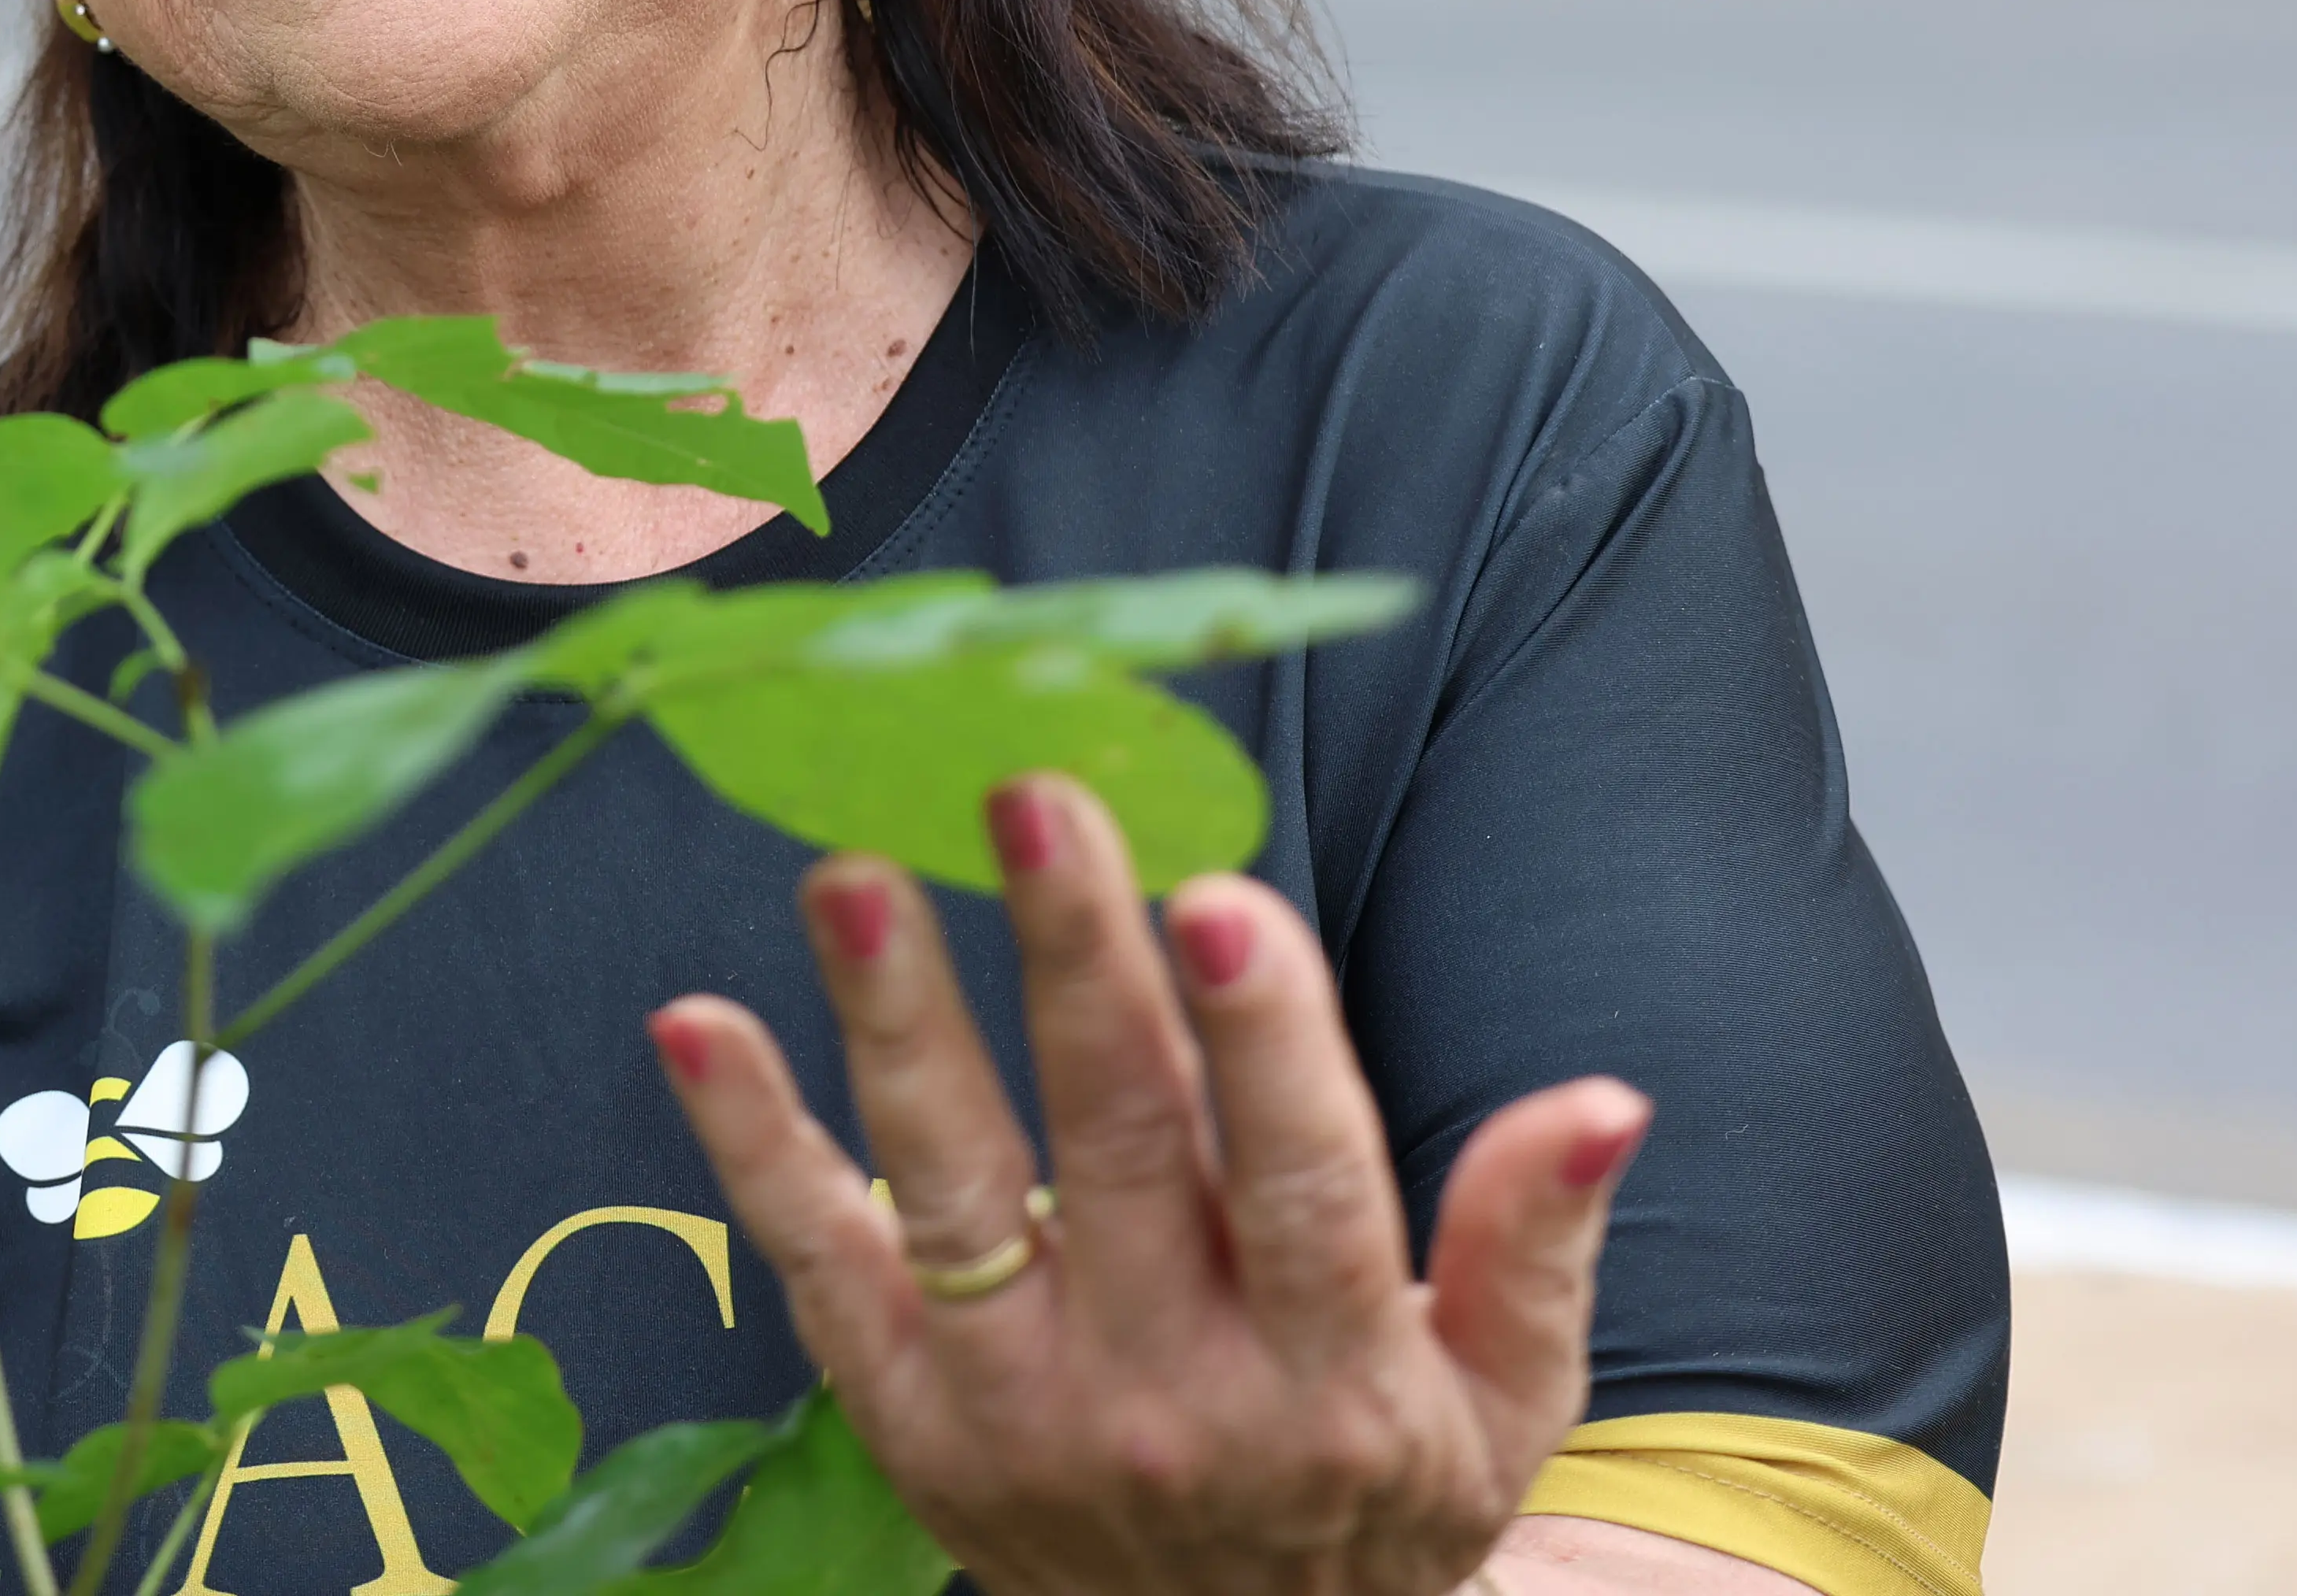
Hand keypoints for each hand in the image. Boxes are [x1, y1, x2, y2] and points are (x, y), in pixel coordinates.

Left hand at [650, 774, 1652, 1595]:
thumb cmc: (1376, 1499)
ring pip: (950, 1189)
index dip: (1265, 1040)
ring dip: (895, 1022)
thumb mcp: (1499, 1404)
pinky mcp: (904, 1421)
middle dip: (1071, 960)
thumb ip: (1533, 1246)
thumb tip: (1605, 1099)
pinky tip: (691, 1021)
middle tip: (1029, 796)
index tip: (1221, 897)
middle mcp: (1171, 1398)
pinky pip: (814, 1264)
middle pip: (1114, 1147)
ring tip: (850, 872)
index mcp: (1335, 1382)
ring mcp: (1020, 1414)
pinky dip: (750, 1142)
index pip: (1301, 1185)